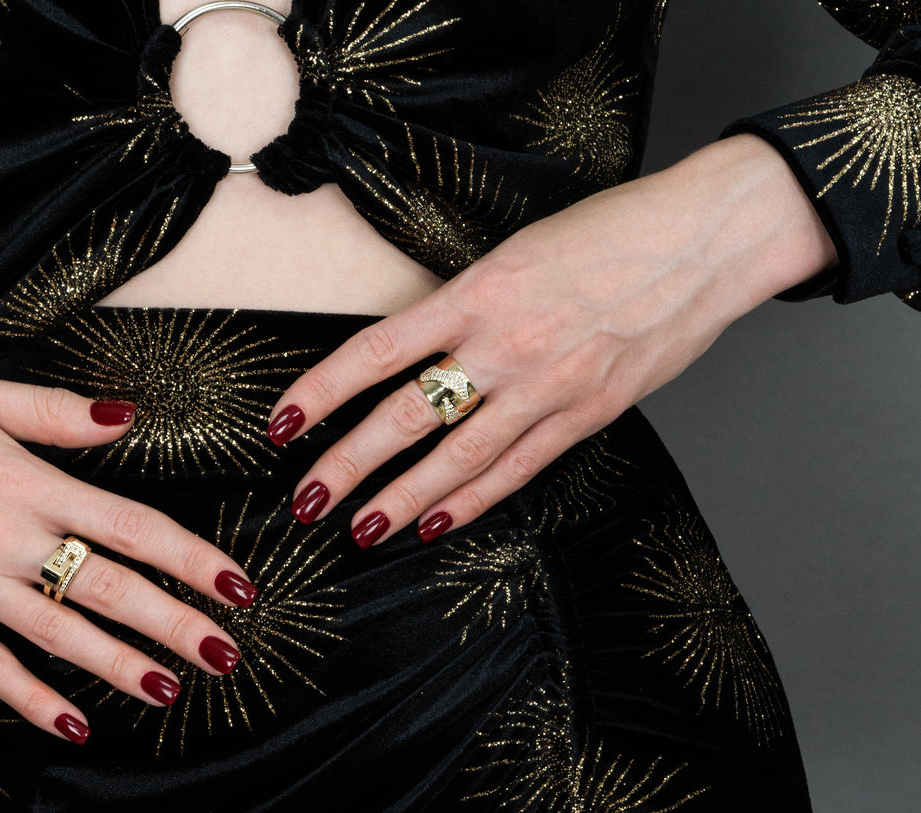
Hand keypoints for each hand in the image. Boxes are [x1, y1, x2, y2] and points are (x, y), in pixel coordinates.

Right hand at [0, 372, 256, 742]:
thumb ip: (59, 412)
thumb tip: (126, 415)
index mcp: (27, 482)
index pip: (130, 525)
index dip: (190, 558)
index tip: (235, 583)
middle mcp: (7, 538)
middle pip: (109, 587)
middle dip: (174, 623)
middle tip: (224, 652)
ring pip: (60, 634)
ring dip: (119, 665)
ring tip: (170, 687)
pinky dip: (33, 699)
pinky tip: (74, 723)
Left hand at [268, 133, 838, 545]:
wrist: (706, 237)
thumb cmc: (611, 231)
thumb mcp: (517, 253)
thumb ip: (465, 306)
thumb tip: (413, 354)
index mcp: (477, 291)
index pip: (375, 351)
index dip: (321, 392)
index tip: (282, 423)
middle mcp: (506, 343)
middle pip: (406, 415)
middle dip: (348, 464)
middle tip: (307, 500)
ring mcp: (549, 384)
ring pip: (458, 456)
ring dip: (402, 498)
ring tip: (360, 527)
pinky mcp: (589, 412)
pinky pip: (517, 468)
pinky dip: (472, 501)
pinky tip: (435, 523)